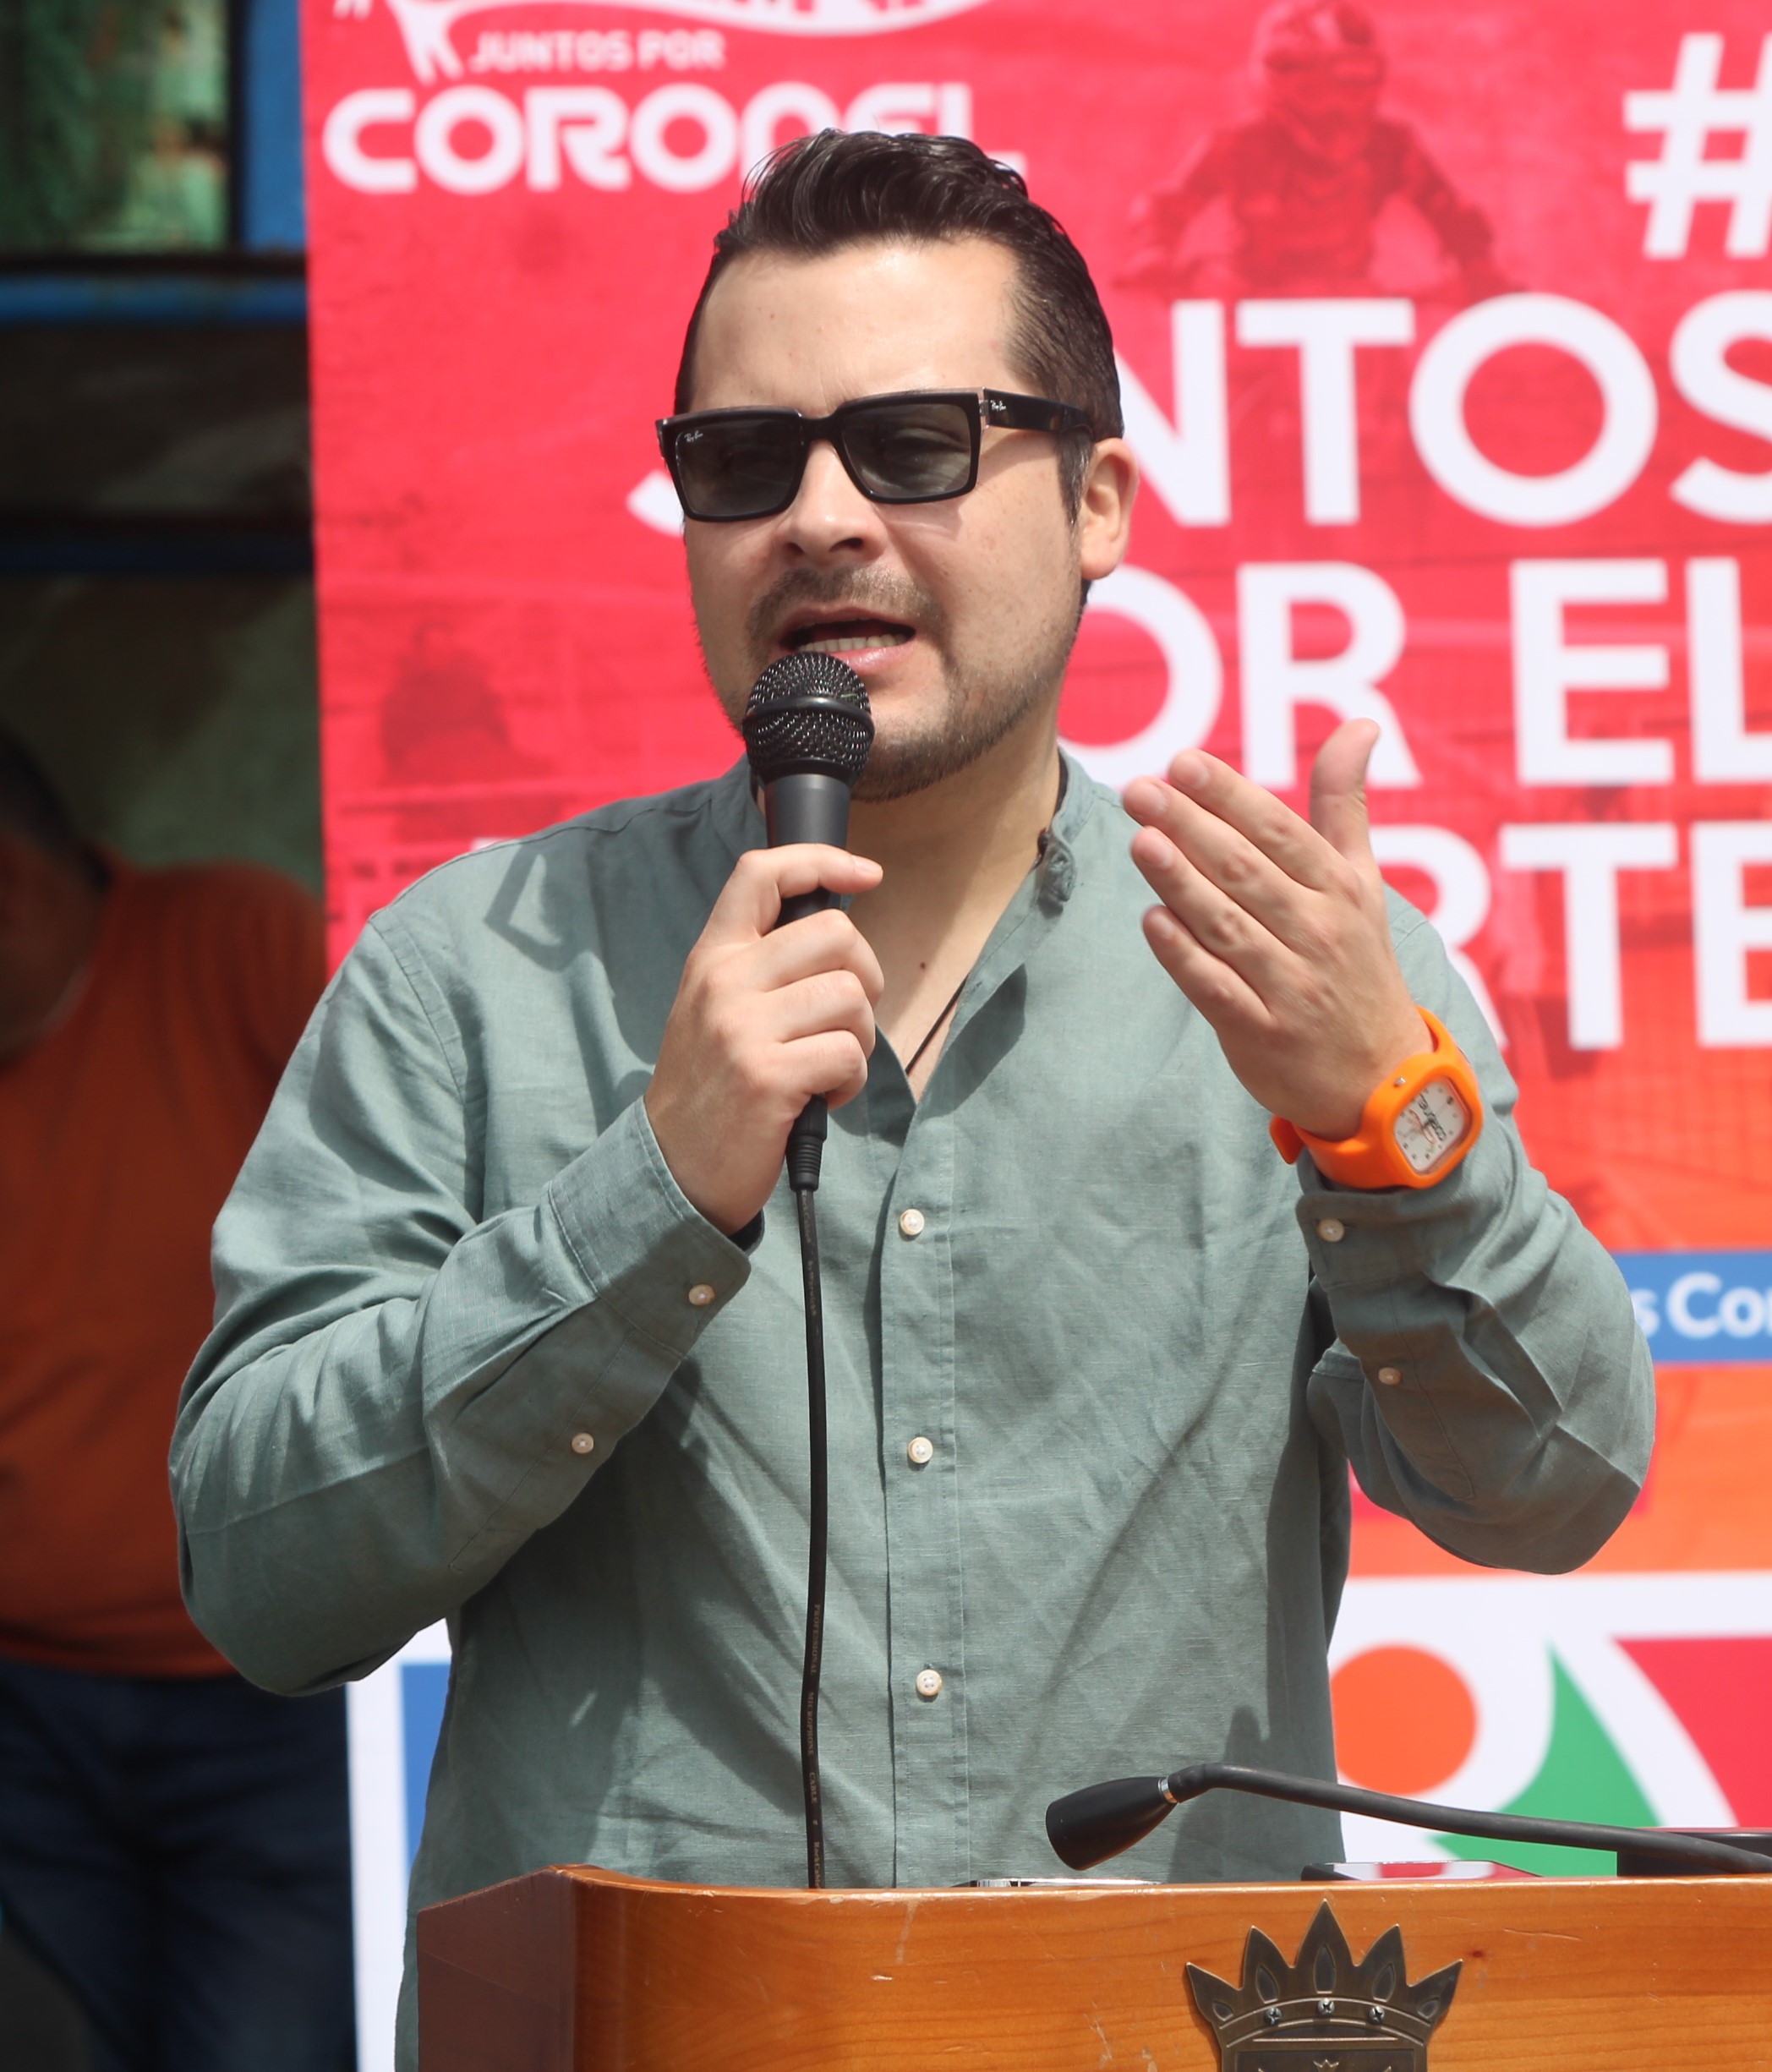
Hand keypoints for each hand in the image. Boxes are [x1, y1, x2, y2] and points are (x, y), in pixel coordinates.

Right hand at [646, 845, 883, 1233]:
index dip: (822, 860)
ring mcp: (742, 1028)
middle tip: (844, 1021)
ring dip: (859, 1038)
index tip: (866, 874)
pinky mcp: (767, 1077)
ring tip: (827, 1067)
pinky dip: (850, 1081)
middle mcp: (723, 981)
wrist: (673, 1168)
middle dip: (864, 978)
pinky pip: (849, 1054)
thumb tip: (838, 937)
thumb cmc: (712, 1088)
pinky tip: (821, 1098)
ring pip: (851, 996)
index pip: (761, 874)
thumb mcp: (714, 1008)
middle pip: (835, 934)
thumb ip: (761, 967)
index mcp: (712, 956)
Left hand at [1124, 721, 1428, 1141]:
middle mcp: (1318, 932)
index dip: (1230, 796)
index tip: (1183, 763)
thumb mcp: (1363, 883)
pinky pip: (1218, 988)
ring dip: (1182, 882)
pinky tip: (1153, 921)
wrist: (1383, 1079)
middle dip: (1191, 826)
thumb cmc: (1358, 963)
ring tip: (1141, 840)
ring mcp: (1291, 985)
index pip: (1279, 832)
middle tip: (1140, 789)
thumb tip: (1361, 724)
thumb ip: (1345, 805)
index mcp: (1339, 889)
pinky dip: (1186, 955)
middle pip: (1246, 871)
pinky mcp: (1262, 1032)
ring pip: (1228, 925)